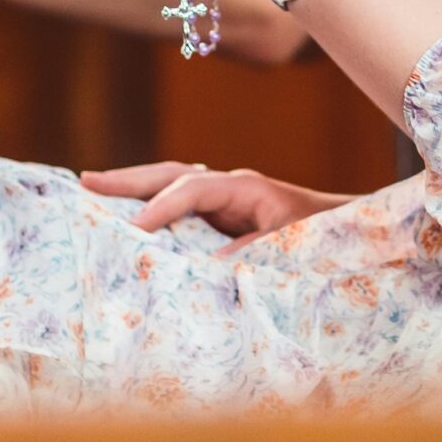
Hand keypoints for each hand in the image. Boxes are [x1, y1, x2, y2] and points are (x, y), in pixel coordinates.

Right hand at [79, 160, 353, 256]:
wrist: (355, 236)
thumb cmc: (327, 240)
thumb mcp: (292, 249)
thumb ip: (252, 256)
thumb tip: (206, 267)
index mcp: (247, 189)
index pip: (194, 189)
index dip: (163, 206)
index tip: (135, 229)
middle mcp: (231, 189)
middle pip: (173, 174)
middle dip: (130, 180)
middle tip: (85, 182)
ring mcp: (226, 202)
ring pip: (172, 187)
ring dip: (135, 190)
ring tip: (92, 192)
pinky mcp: (224, 221)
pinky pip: (181, 211)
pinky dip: (152, 211)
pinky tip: (126, 223)